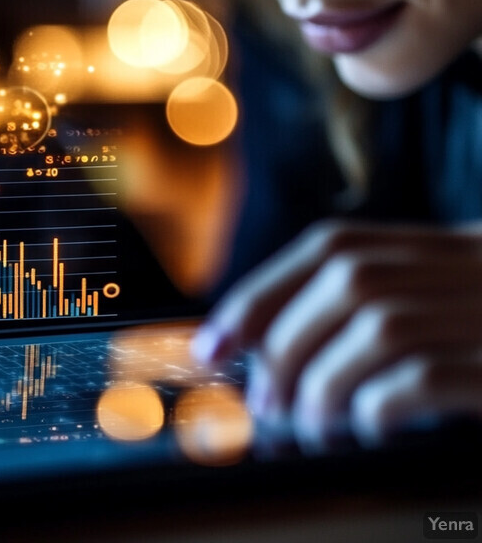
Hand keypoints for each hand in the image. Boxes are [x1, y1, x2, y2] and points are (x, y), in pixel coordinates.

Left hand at [190, 219, 481, 449]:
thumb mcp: (438, 293)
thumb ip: (370, 301)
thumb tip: (273, 345)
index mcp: (435, 244)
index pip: (328, 249)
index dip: (263, 290)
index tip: (214, 341)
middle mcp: (461, 264)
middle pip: (345, 283)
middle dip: (284, 343)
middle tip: (260, 401)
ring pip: (379, 327)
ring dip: (323, 381)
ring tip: (305, 425)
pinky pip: (426, 376)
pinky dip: (379, 404)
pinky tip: (366, 427)